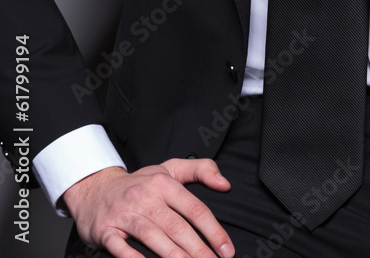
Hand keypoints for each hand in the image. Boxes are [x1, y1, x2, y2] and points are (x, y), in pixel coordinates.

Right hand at [63, 160, 234, 257]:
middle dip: (198, 250)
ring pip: (153, 237)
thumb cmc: (139, 183)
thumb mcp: (169, 169)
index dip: (213, 231)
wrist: (94, 188)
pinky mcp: (106, 230)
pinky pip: (120, 247)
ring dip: (174, 257)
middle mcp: (145, 197)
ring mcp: (124, 214)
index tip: (227, 249)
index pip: (194, 208)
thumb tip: (225, 184)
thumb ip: (200, 170)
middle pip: (177, 227)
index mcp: (164, 183)